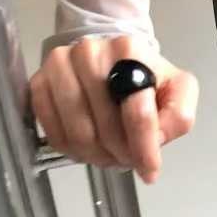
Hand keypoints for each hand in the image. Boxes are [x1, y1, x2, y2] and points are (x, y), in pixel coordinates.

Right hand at [28, 33, 198, 184]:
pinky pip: (53, 133)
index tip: (149, 168)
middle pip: (106, 128)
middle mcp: (90, 52)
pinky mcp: (39, 83)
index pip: (137, 111)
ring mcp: (60, 66)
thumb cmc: (142, 77)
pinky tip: (86, 146)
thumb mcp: (177, 89)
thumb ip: (178, 115)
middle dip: (121, 154)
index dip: (144, 147)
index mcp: (129, 49)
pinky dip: (71, 150)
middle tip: (128, 158)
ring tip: (109, 154)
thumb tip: (155, 141)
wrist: (110, 59)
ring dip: (96, 155)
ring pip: (78, 134)